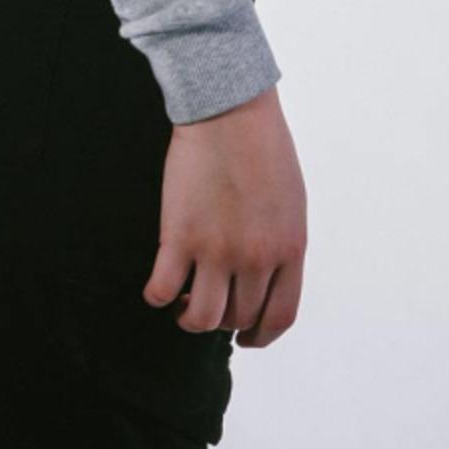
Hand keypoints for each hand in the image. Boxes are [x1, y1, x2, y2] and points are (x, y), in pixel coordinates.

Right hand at [141, 84, 306, 347]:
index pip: (279, 317)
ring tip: (184, 304)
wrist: (228, 110)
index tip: (246, 339)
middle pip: (238, 317)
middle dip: (224, 320)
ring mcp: (216, 250)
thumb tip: (266, 275)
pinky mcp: (179, 236)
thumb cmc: (262, 145)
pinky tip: (159, 287)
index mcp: (289, 249)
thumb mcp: (290, 201)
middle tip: (208, 304)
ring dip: (191, 318)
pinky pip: (163, 289)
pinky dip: (158, 297)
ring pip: (202, 317)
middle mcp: (256, 258)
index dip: (260, 336)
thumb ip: (281, 243)